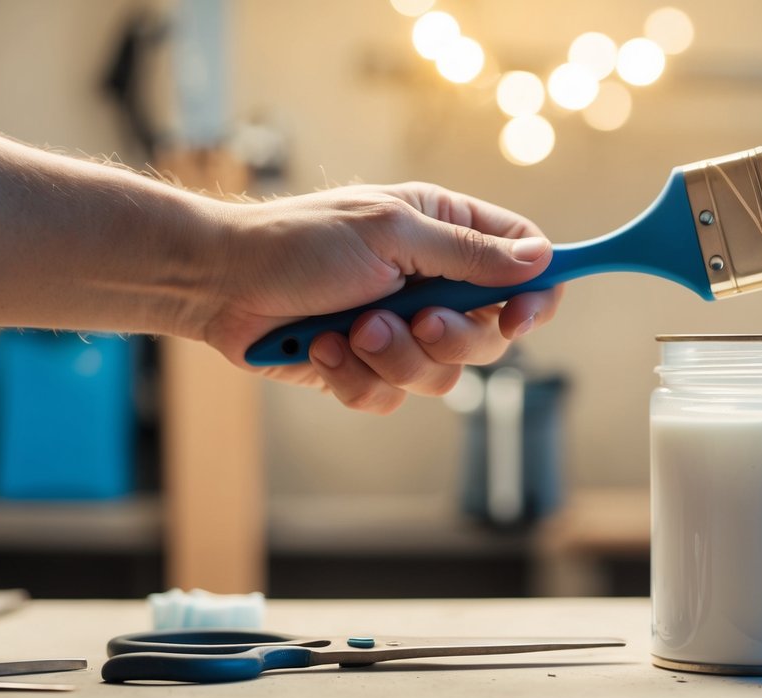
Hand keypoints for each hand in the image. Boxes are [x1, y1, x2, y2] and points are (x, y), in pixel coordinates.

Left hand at [199, 182, 561, 412]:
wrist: (222, 283)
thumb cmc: (300, 241)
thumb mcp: (391, 234)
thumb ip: (467, 253)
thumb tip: (539, 260)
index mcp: (445, 235)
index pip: (522, 266)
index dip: (535, 295)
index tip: (520, 317)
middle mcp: (432, 285)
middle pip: (490, 335)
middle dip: (450, 337)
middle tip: (415, 319)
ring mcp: (401, 331)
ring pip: (443, 377)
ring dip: (394, 358)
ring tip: (351, 331)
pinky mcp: (368, 369)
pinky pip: (391, 398)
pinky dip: (356, 377)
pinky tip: (323, 348)